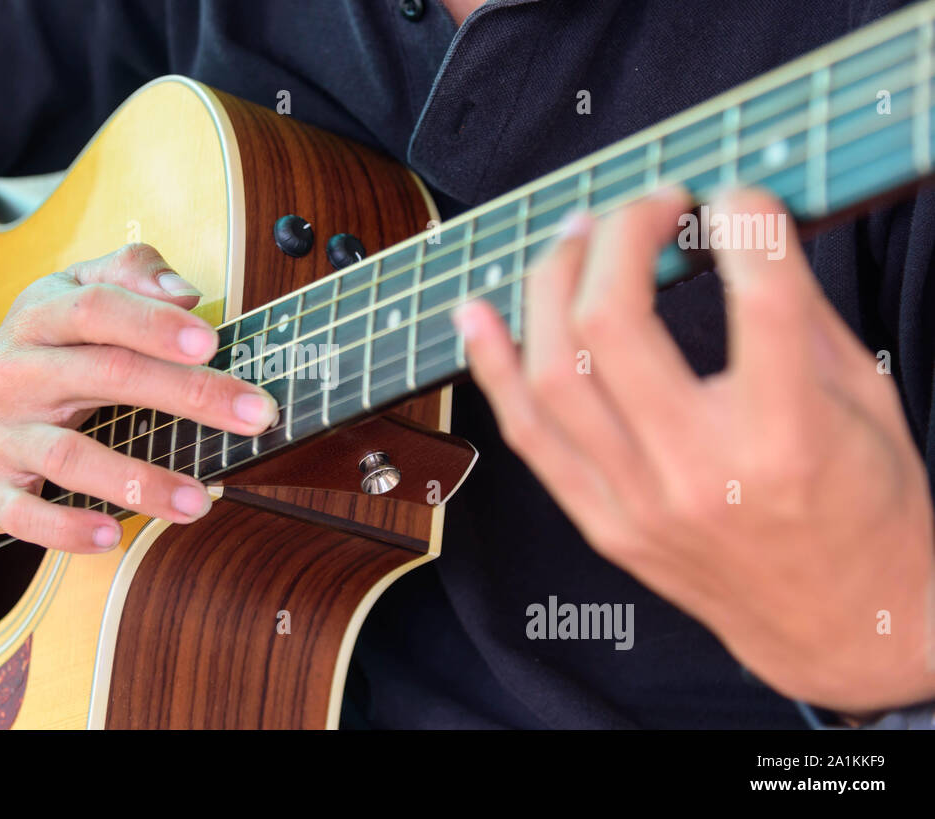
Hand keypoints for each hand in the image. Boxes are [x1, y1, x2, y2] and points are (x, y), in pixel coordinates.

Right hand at [0, 243, 277, 553]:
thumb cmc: (31, 346)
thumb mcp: (67, 292)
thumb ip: (128, 275)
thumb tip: (187, 294)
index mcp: (40, 319)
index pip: (97, 311)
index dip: (155, 324)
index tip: (213, 340)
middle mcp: (16, 373)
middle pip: (104, 375)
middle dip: (188, 395)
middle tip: (256, 416)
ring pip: (69, 456)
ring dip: (138, 480)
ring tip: (200, 500)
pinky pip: (25, 515)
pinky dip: (66, 529)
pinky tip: (112, 534)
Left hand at [452, 186, 934, 711]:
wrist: (842, 627)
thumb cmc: (868, 513)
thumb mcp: (868, 402)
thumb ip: (801, 312)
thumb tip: (736, 226)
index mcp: (790, 436)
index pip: (755, 298)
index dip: (744, 219)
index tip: (735, 197)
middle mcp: (702, 472)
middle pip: (613, 322)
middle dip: (620, 234)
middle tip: (648, 205)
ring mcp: (640, 502)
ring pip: (553, 372)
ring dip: (550, 284)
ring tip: (575, 237)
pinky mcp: (605, 522)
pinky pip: (526, 434)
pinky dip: (492, 365)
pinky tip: (478, 313)